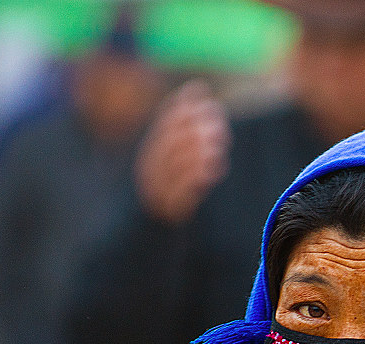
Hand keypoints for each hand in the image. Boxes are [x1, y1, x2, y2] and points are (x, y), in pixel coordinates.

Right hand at [136, 80, 229, 225]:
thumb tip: (196, 88)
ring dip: (196, 152)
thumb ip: (183, 128)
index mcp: (152, 153)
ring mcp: (157, 190)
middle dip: (193, 129)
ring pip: (173, 167)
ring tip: (218, 146)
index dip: (183, 109)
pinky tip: (213, 170)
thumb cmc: (168, 190)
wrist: (146, 235)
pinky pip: (179, 194)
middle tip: (218, 121)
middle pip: (169, 143)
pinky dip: (194, 179)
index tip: (204, 98)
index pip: (164, 125)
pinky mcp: (169, 212)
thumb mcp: (175, 158)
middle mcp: (150, 169)